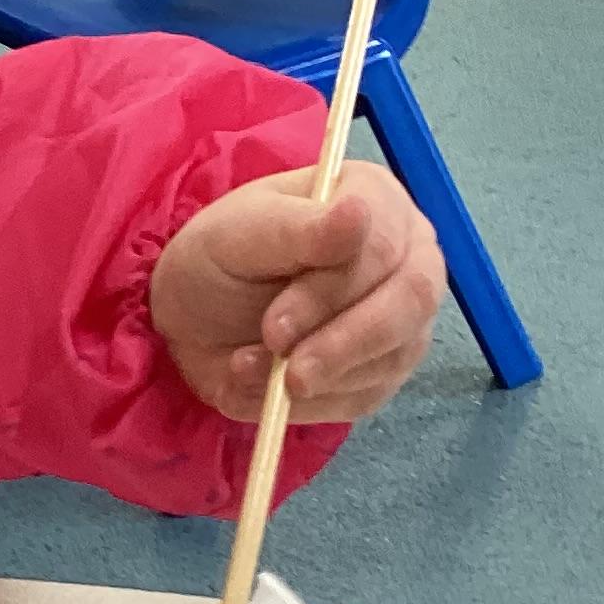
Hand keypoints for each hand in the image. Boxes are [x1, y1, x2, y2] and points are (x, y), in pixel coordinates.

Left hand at [150, 160, 442, 423]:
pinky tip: (266, 389)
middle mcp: (406, 254)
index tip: (274, 327)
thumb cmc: (219, 258)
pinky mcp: (385, 368)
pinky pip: (366, 395)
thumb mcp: (240, 235)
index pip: (384, 248)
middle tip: (282, 370)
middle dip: (340, 344)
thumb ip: (301, 228)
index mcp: (375, 199)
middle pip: (409, 303)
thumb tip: (359, 211)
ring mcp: (403, 315)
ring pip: (392, 356)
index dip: (331, 293)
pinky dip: (312, 403)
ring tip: (248, 370)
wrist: (195, 316)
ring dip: (319, 377)